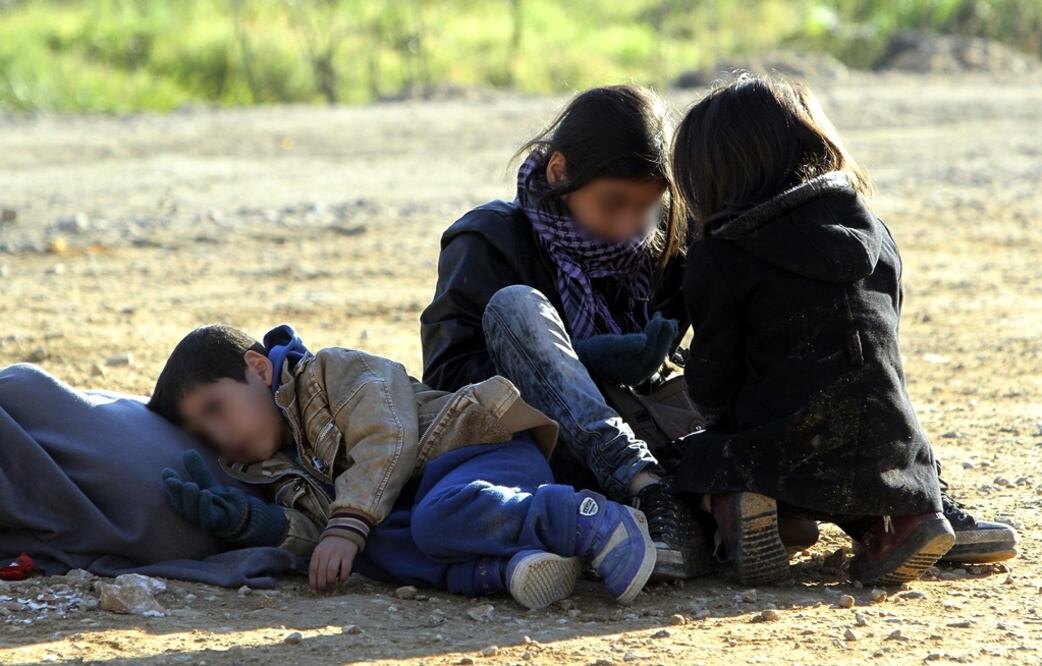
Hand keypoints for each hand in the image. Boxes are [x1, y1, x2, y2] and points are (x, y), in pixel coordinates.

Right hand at [161, 450, 286, 546]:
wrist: (241, 514)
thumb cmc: (220, 500)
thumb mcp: (208, 483)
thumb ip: (198, 470)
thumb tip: (188, 452)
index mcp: (188, 504)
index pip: (176, 495)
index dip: (170, 484)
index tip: (166, 472)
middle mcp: (193, 513)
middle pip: (181, 505)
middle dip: (177, 492)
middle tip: (179, 481)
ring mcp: (204, 520)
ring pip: (192, 512)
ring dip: (190, 498)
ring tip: (191, 485)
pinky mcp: (216, 523)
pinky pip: (207, 517)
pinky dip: (205, 506)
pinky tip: (206, 494)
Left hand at [309, 535, 358, 592]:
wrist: (345, 533)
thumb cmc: (330, 548)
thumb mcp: (320, 553)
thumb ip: (317, 567)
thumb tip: (313, 588)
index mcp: (318, 552)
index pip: (313, 569)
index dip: (313, 581)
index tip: (315, 590)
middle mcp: (326, 552)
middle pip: (322, 571)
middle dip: (322, 584)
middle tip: (324, 589)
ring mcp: (338, 553)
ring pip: (332, 571)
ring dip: (331, 581)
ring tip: (332, 584)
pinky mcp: (348, 555)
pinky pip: (345, 569)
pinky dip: (343, 577)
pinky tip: (342, 580)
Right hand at [574, 313, 678, 385]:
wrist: (590, 359)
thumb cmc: (597, 349)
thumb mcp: (608, 344)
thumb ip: (625, 344)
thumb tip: (644, 340)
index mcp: (629, 372)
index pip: (646, 353)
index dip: (654, 335)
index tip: (658, 319)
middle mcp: (638, 377)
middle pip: (655, 357)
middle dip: (664, 338)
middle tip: (668, 320)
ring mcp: (641, 374)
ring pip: (658, 356)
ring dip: (665, 339)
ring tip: (670, 322)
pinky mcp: (643, 368)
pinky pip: (656, 355)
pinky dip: (662, 342)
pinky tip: (665, 329)